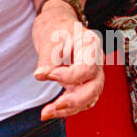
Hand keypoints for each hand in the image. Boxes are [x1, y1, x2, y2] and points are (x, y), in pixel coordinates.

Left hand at [33, 1, 103, 120]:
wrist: (57, 23)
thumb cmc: (55, 26)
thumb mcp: (49, 37)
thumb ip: (47, 58)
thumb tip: (40, 76)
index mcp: (91, 45)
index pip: (87, 68)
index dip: (68, 76)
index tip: (46, 75)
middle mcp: (96, 62)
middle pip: (94, 87)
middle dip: (74, 101)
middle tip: (51, 109)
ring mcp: (92, 74)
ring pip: (88, 98)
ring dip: (68, 109)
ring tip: (45, 113)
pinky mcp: (82, 83)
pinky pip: (80, 99)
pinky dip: (67, 107)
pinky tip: (51, 111)